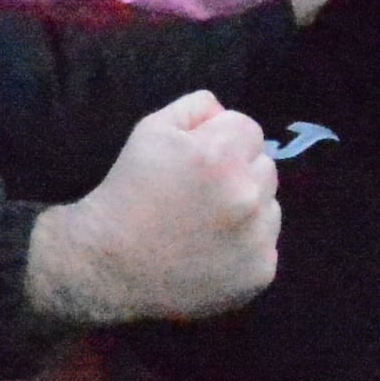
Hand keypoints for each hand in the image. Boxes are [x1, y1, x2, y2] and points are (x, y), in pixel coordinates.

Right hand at [24, 91, 278, 326]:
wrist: (109, 267)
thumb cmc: (127, 193)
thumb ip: (195, 109)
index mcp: (220, 155)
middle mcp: (246, 194)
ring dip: (248, 208)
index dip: (223, 140)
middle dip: (239, 171)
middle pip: (265, 166)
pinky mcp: (261, 271)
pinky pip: (266, 245)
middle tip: (202, 192)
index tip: (200, 160)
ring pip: (270, 206)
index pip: (248, 129)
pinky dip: (246, 247)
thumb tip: (225, 113)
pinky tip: (212, 252)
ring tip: (207, 223)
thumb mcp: (149, 131)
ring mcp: (257, 237)